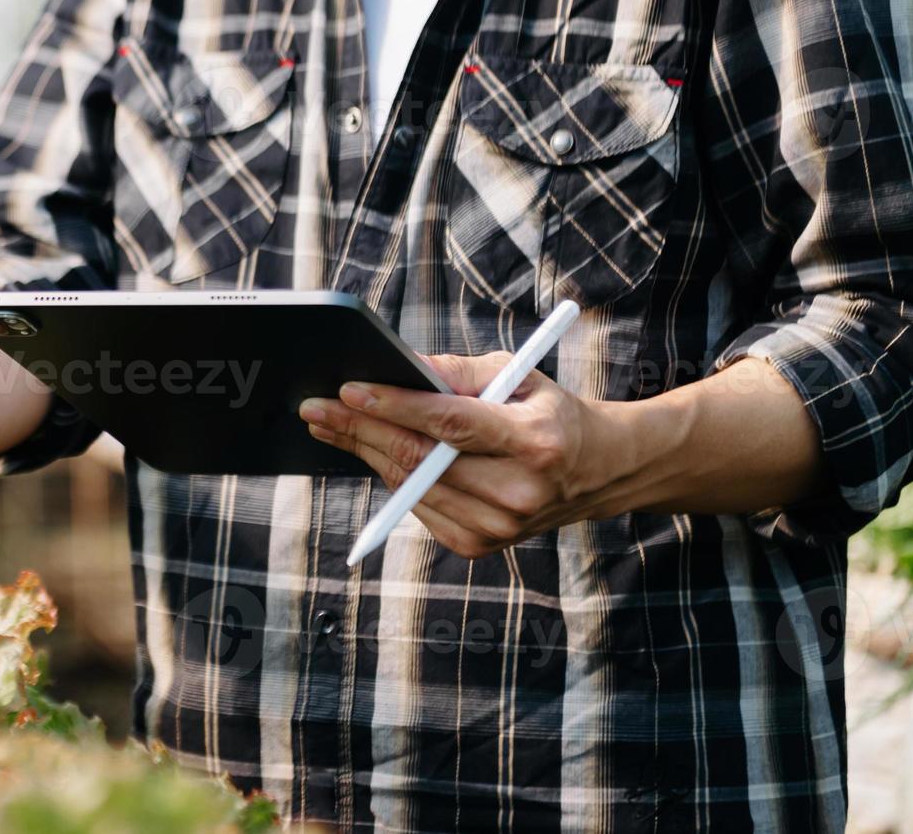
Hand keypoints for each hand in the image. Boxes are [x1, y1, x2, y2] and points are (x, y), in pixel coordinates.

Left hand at [297, 353, 641, 558]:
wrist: (599, 470)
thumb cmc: (549, 412)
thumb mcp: (518, 375)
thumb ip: (458, 372)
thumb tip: (399, 368)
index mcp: (535, 442)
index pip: (451, 425)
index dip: (395, 406)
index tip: (349, 390)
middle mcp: (519, 491)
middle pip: (420, 459)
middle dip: (359, 429)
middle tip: (314, 406)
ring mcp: (499, 526)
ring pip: (409, 484)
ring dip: (363, 451)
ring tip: (328, 424)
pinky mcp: (478, 545)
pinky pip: (416, 505)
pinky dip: (389, 476)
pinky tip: (369, 451)